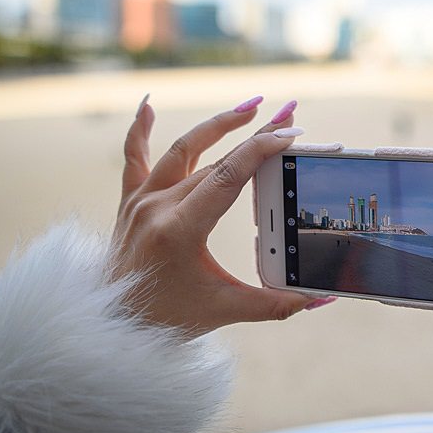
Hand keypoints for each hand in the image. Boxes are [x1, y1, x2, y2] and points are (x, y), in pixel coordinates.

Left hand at [109, 95, 333, 339]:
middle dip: (256, 135)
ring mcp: (140, 201)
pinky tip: (148, 106)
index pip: (226, 176)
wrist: (112, 327)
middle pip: (215, 160)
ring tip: (251, 106)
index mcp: (179, 230)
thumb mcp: (224, 310)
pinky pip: (133, 158)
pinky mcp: (130, 202)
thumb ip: (275, 304)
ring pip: (182, 150)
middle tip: (289, 116)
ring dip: (217, 125)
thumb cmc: (166, 319)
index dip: (259, 150)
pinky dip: (140, 130)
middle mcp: (157, 207)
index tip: (289, 133)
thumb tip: (320, 298)